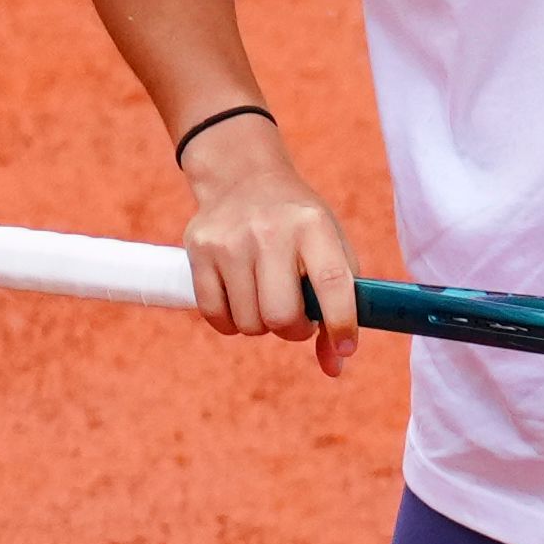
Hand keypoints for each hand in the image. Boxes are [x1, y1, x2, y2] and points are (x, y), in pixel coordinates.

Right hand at [184, 114, 363, 377]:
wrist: (242, 178)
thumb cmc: (297, 224)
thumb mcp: (329, 247)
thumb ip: (339, 304)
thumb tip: (335, 365)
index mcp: (312, 225)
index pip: (333, 285)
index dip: (341, 325)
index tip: (345, 346)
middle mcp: (269, 231)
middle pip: (281, 316)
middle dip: (293, 330)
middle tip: (296, 318)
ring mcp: (229, 241)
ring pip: (248, 323)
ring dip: (261, 325)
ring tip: (266, 299)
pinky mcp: (199, 250)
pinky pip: (215, 316)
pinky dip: (232, 322)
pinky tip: (240, 300)